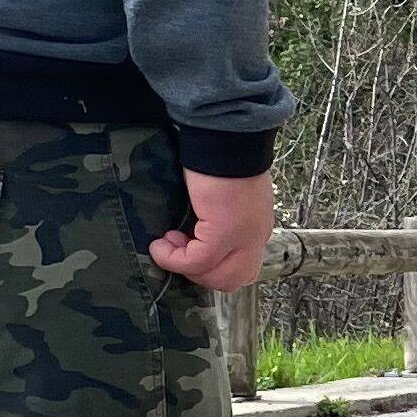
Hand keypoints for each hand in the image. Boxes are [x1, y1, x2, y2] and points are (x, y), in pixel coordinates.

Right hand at [151, 165, 274, 293]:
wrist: (224, 136)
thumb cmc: (218, 157)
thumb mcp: (223, 195)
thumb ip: (219, 217)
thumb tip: (193, 232)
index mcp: (256, 227)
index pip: (242, 268)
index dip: (212, 268)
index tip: (188, 246)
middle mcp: (255, 237)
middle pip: (232, 280)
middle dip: (198, 274)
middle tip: (177, 250)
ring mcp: (243, 237)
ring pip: (217, 278)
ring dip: (185, 268)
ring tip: (166, 243)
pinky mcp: (225, 233)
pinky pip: (197, 261)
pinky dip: (174, 258)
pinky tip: (160, 243)